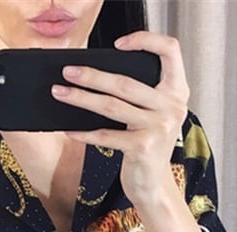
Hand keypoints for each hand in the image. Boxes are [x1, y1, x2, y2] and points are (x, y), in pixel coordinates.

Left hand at [51, 31, 189, 206]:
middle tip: (68, 71)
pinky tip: (69, 129)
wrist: (153, 185)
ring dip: (81, 99)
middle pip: (125, 82)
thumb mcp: (152, 115)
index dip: (145, 41)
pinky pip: (106, 135)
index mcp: (176, 91)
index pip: (170, 50)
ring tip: (60, 93)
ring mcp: (158, 127)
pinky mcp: (143, 148)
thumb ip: (139, 95)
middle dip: (91, 76)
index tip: (118, 44)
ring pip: (111, 106)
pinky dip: (84, 133)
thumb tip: (95, 77)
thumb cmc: (147, 146)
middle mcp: (171, 107)